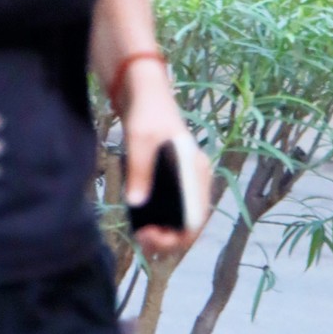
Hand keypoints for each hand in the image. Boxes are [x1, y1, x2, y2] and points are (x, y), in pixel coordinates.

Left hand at [120, 67, 208, 256]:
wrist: (144, 93)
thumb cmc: (146, 113)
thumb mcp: (140, 141)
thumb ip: (139, 172)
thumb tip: (136, 203)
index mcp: (195, 170)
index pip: (196, 217)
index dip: (176, 236)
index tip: (150, 236)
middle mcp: (196, 179)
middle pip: (190, 223)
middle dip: (169, 238)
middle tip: (142, 239)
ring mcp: (185, 180)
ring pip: (181, 218)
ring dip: (164, 232)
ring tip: (141, 235)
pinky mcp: (173, 180)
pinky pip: (172, 209)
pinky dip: (160, 220)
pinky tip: (142, 222)